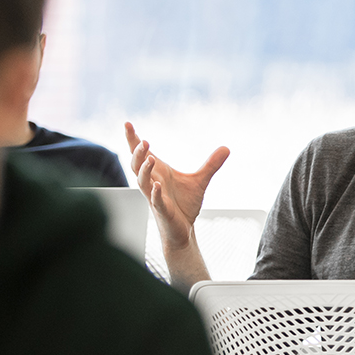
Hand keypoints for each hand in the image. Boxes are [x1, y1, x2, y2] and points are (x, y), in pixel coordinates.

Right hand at [124, 122, 229, 249]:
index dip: (133, 139)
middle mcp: (152, 183)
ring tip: (151, 159)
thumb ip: (211, 165)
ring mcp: (155, 197)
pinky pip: (156, 201)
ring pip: (142, 182)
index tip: (128, 123)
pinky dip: (155, 193)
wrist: (184, 230)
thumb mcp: (200, 181)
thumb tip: (226, 148)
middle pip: (137, 165)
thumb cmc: (184, 205)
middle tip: (143, 141)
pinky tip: (157, 186)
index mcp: (158, 173)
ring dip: (145, 170)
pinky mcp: (162, 211)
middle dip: (137, 152)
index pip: (142, 154)